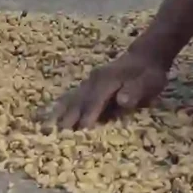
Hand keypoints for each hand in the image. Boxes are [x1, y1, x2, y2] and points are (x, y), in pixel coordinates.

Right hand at [52, 49, 169, 129]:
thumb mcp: (149, 82)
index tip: (77, 134)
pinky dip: (61, 106)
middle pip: (78, 101)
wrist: (145, 56)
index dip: (86, 118)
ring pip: (71, 98)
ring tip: (44, 127)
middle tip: (50, 136)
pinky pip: (71, 96)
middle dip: (66, 118)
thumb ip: (135, 91)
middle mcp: (93, 80)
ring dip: (59, 113)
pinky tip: (50, 114)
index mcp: (107, 81)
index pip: (94, 102)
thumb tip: (121, 100)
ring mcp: (89, 82)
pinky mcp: (87, 85)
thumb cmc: (148, 74)